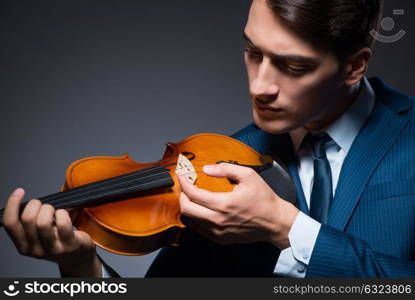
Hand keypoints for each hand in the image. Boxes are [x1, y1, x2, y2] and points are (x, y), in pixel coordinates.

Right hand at [2, 188, 101, 276]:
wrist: (77, 257)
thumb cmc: (56, 240)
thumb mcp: (37, 236)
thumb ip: (29, 224)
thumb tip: (26, 202)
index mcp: (23, 246)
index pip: (10, 224)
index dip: (12, 205)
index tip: (20, 192)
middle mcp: (35, 250)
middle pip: (28, 219)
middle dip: (36, 205)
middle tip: (43, 205)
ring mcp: (53, 249)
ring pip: (43, 222)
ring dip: (49, 209)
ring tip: (53, 211)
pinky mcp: (69, 245)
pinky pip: (62, 223)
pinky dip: (62, 213)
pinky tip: (63, 215)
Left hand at [178, 163, 298, 248]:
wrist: (275, 222)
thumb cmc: (264, 199)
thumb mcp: (248, 176)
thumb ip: (226, 169)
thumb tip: (207, 168)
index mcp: (224, 204)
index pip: (193, 194)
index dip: (184, 182)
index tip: (183, 175)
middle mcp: (218, 220)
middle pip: (186, 209)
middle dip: (182, 195)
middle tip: (186, 186)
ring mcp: (218, 232)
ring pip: (190, 221)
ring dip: (188, 207)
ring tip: (192, 197)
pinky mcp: (220, 239)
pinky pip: (199, 230)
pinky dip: (195, 218)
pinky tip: (201, 209)